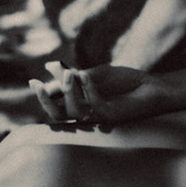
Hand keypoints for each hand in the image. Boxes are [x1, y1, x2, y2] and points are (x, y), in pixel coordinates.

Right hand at [29, 61, 153, 129]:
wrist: (152, 86)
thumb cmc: (126, 81)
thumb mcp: (97, 73)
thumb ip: (76, 75)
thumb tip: (50, 69)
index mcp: (81, 106)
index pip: (56, 105)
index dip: (44, 95)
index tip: (33, 81)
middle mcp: (87, 115)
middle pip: (59, 115)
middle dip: (46, 101)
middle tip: (37, 84)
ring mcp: (99, 117)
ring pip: (75, 111)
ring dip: (69, 91)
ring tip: (69, 72)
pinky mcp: (113, 116)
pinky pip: (95, 104)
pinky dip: (88, 88)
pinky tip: (85, 74)